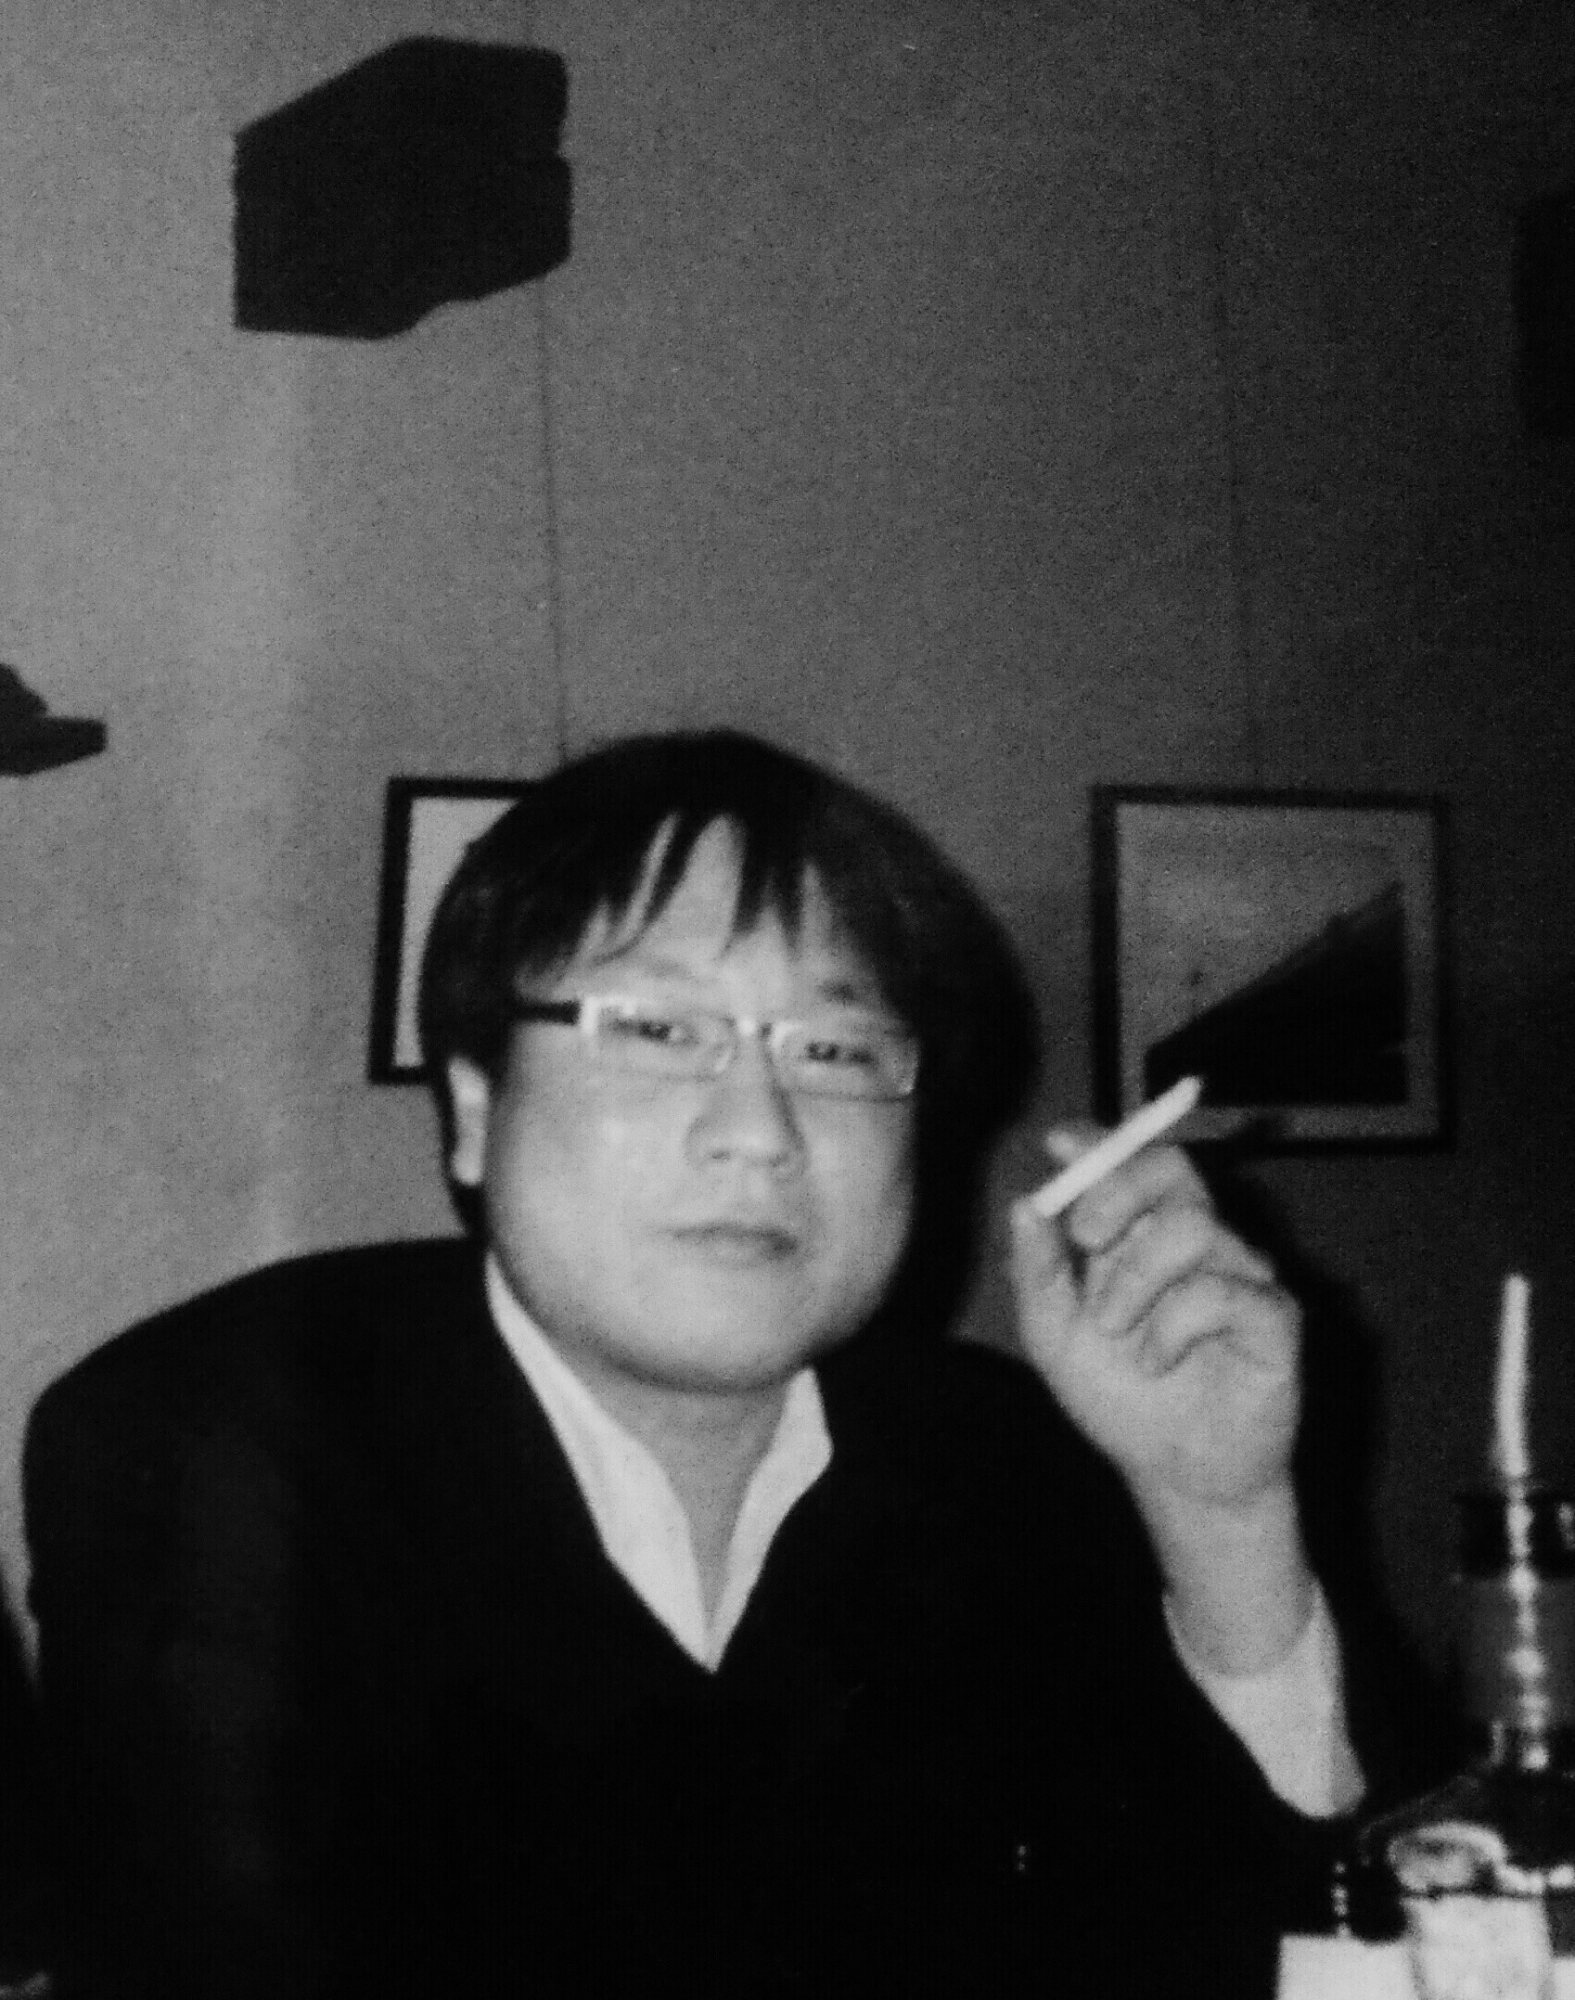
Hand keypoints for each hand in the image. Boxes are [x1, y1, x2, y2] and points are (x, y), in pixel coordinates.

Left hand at [1009, 1131, 1311, 1669]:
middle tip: (1085, 1236)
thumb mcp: (1057, 1339)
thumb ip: (1039, 1274)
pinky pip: (1222, 1291)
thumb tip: (1024, 1205)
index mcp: (1140, 1237)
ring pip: (1192, 1227)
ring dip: (1136, 1280)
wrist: (1175, 1475)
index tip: (1060, 1142)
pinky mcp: (1273, 1314)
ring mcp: (1239, 1273)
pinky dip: (1174, 1326)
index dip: (1100, 1144)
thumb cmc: (1120, 1400)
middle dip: (1119, 1190)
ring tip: (1117, 1331)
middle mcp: (1195, 1243)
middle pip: (1171, 1170)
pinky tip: (1156, 1360)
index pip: (1129, 1166)